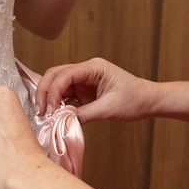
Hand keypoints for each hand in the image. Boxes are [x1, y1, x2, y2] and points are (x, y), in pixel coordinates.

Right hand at [36, 57, 156, 123]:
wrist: (148, 101)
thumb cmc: (134, 100)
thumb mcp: (109, 109)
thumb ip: (85, 114)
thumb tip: (63, 121)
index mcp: (94, 67)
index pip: (65, 74)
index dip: (52, 91)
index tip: (48, 109)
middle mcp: (86, 71)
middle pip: (56, 76)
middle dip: (45, 92)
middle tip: (40, 112)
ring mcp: (84, 81)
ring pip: (58, 86)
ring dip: (50, 100)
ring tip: (46, 116)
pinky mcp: (84, 91)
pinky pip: (65, 96)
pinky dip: (59, 106)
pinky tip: (56, 117)